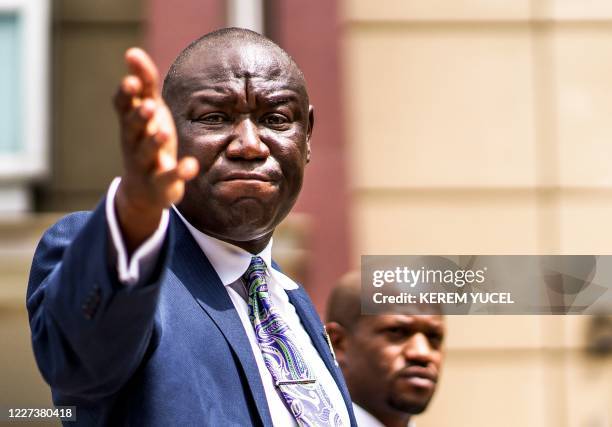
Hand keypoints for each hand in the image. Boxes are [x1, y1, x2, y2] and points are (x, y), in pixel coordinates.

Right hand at [113, 48, 198, 252]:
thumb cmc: (146, 141)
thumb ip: (144, 84)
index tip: (132, 81)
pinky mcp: (160, 184)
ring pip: (146, 154)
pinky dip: (179, 172)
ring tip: (164, 131)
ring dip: (154, 142)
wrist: (143, 190)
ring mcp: (145, 165)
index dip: (126, 95)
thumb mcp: (147, 112)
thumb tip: (133, 52)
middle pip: (132, 129)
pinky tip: (191, 165)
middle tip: (150, 106)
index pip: (123, 107)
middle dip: (139, 117)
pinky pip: (168, 178)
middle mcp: (134, 143)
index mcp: (131, 123)